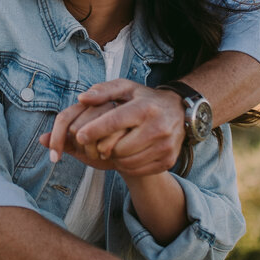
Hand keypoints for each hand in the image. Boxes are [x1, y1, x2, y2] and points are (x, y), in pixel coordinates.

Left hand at [43, 80, 184, 175]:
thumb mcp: (126, 88)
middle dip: (104, 146)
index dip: (95, 130)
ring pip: (127, 162)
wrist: (179, 112)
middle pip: (118, 148)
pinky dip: (127, 165)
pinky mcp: (168, 160)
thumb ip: (103, 91)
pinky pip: (137, 170)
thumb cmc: (145, 99)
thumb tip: (82, 99)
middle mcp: (158, 128)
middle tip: (101, 142)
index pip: (115, 122)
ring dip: (115, 157)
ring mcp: (165, 146)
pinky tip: (126, 154)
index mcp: (145, 108)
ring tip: (114, 146)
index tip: (80, 136)